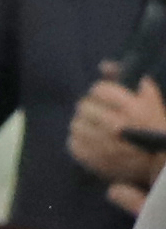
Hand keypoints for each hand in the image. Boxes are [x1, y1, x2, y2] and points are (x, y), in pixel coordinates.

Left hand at [73, 74, 165, 188]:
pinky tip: (91, 141)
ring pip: (75, 124)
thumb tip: (103, 65)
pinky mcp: (93, 160)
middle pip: (83, 106)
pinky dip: (79, 141)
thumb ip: (129, 78)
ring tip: (95, 127)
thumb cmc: (154, 127)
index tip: (106, 97)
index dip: (101, 91)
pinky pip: (72, 143)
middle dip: (91, 107)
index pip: (98, 89)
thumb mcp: (150, 99)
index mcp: (132, 109)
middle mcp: (115, 126)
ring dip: (84, 124)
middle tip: (99, 113)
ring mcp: (102, 145)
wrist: (157, 163)